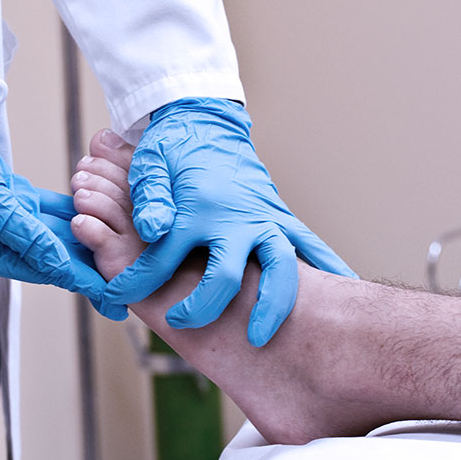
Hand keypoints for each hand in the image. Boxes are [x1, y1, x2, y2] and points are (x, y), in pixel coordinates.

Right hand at [9, 175, 126, 318]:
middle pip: (58, 257)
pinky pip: (51, 208)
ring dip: (91, 235)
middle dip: (94, 268)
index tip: (114, 299)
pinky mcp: (14, 195)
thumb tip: (60, 264)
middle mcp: (2, 240)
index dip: (85, 284)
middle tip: (130, 282)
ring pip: (58, 232)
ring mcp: (9, 218)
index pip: (48, 271)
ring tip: (123, 247)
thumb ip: (25, 234)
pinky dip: (74, 209)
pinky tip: (98, 210)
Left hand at [104, 98, 355, 345]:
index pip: (162, 258)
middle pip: (225, 274)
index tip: (117, 299)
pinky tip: (344, 291)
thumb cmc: (174, 147)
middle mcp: (234, 218)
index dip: (135, 283)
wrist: (206, 122)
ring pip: (278, 267)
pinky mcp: (279, 219)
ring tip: (261, 337)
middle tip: (181, 325)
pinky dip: (328, 269)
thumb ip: (150, 197)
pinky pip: (309, 248)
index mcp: (197, 208)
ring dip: (272, 304)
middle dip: (202, 307)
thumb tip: (152, 228)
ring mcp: (262, 219)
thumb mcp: (151, 165)